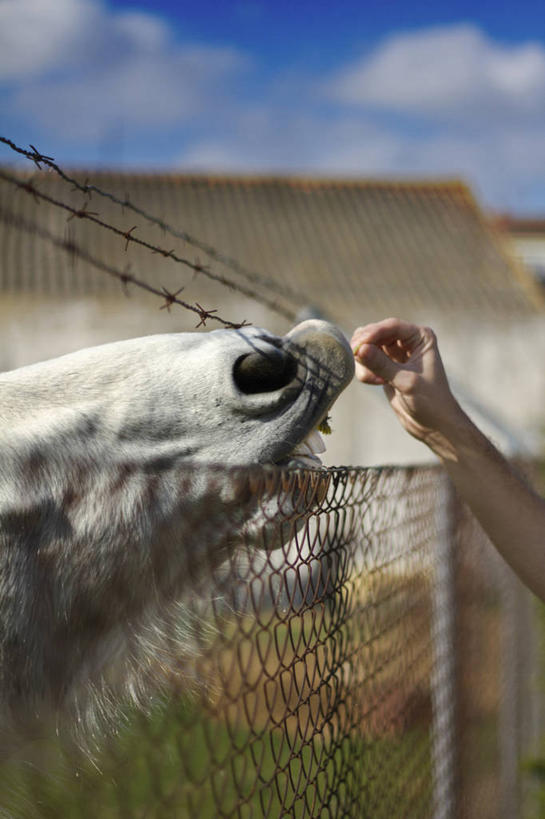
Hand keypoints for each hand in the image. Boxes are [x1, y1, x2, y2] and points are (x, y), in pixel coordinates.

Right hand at [351, 318, 464, 456]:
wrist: (434, 424)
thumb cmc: (430, 402)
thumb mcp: (406, 382)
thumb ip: (381, 364)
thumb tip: (359, 348)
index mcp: (420, 337)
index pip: (391, 326)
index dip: (372, 333)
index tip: (358, 346)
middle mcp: (408, 341)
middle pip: (376, 333)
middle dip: (365, 346)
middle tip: (357, 360)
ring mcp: (396, 354)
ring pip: (368, 346)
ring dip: (364, 361)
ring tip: (374, 379)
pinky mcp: (386, 368)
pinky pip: (367, 362)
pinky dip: (365, 371)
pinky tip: (377, 383)